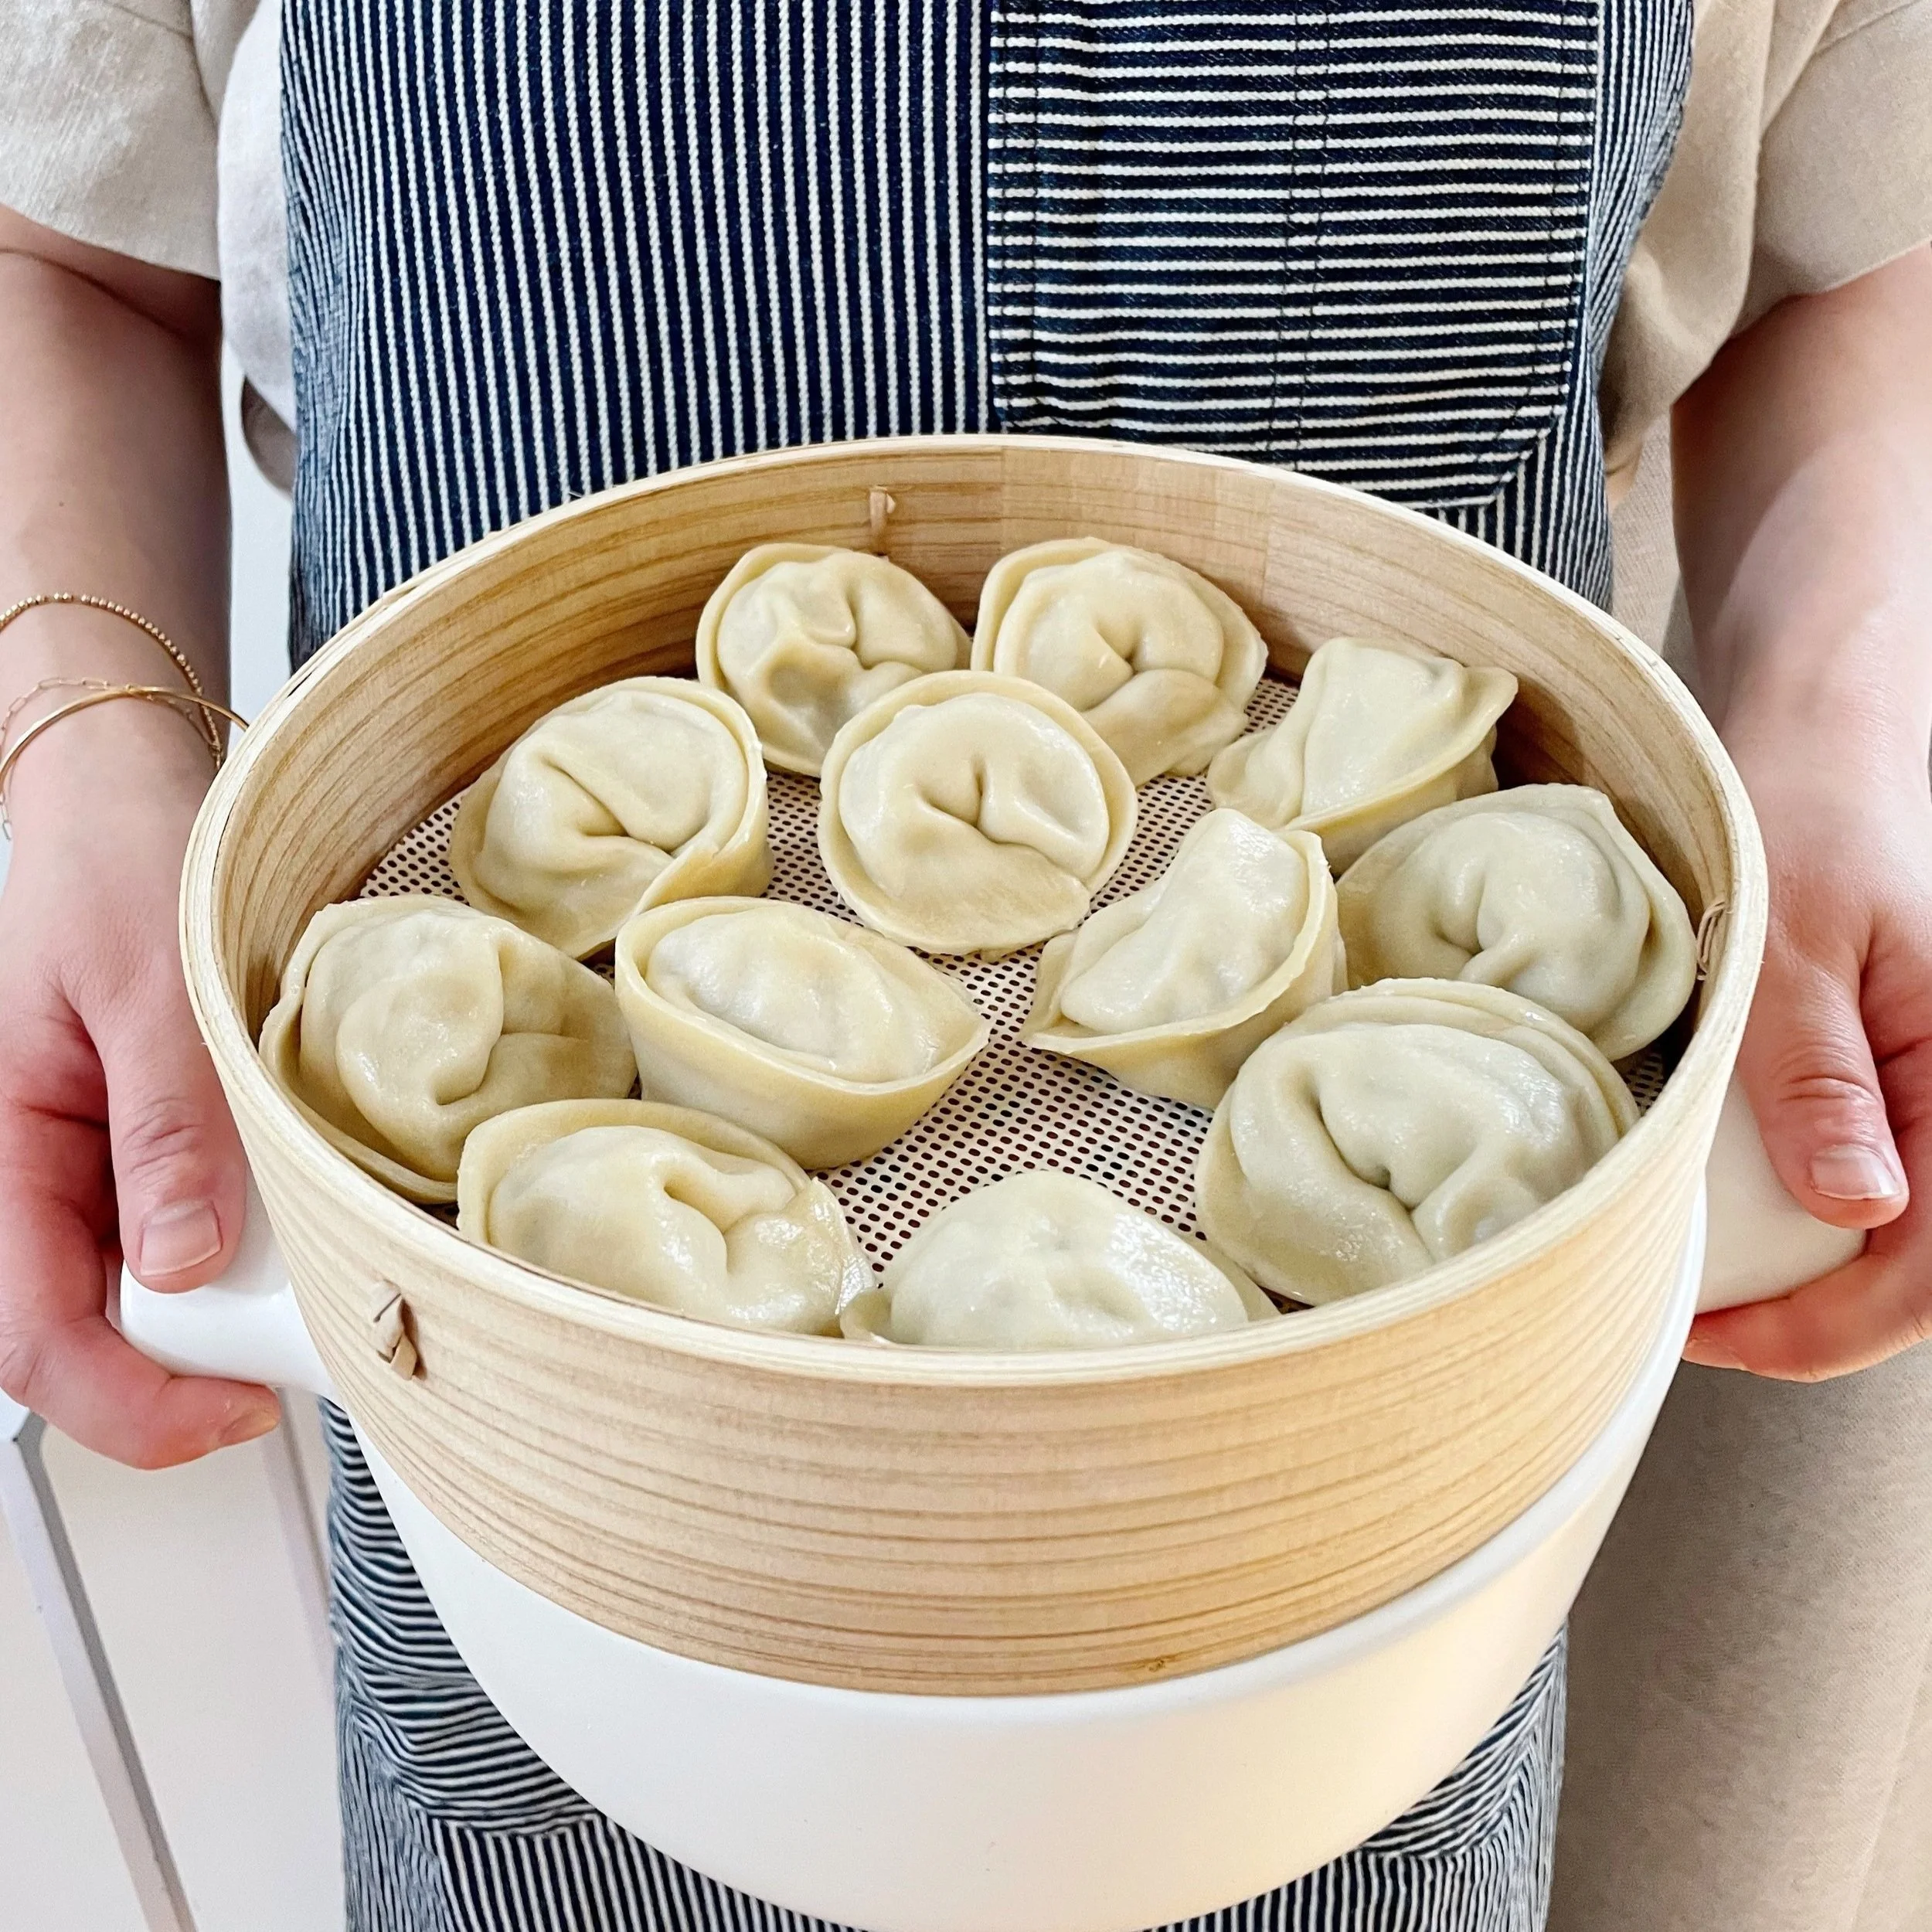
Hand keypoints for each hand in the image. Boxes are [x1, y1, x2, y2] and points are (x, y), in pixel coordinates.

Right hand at [0, 711, 277, 1463]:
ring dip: (216, 1314)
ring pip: (133, 1296)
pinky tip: (287, 1226)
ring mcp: (83, 1167)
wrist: (131, 793)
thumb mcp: (151, 990)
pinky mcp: (134, 1149)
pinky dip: (235, 1252)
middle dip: (186, 1366)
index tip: (233, 1409)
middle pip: (84, 1334)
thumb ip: (165, 1127)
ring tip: (301, 1281)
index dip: (130, 1402)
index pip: (31, 1335)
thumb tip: (179, 1262)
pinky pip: (171, 1233)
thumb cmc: (120, 863)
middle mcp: (28, 1172)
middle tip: (295, 1344)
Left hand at [1685, 737, 1931, 1377]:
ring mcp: (1927, 1093)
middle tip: (1697, 1325)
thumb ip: (1821, 1079)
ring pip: (1892, 1239)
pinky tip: (1729, 1222)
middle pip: (1916, 1271)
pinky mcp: (1890, 1083)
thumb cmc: (1810, 824)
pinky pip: (1867, 1182)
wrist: (1822, 757)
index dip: (1830, 1327)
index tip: (1725, 1337)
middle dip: (1812, 1321)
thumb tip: (1857, 1206)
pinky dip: (1797, 1221)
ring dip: (1806, 1283)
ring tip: (1702, 1285)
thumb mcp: (1793, 950)